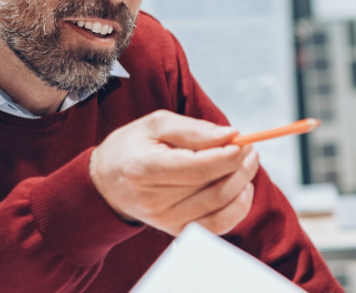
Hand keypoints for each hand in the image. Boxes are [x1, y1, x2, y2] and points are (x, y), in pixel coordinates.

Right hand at [89, 110, 258, 235]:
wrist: (105, 182)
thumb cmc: (132, 147)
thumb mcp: (157, 124)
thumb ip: (195, 130)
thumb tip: (231, 135)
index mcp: (144, 169)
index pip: (199, 168)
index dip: (229, 157)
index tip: (244, 142)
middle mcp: (153, 201)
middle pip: (213, 190)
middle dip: (241, 168)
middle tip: (249, 149)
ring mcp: (164, 220)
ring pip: (219, 210)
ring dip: (243, 186)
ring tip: (247, 164)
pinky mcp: (174, 230)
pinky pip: (216, 227)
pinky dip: (237, 209)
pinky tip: (241, 189)